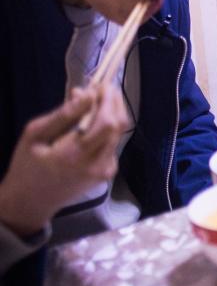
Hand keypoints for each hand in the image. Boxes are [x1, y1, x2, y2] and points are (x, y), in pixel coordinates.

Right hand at [0, 83, 128, 235]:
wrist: (31, 202)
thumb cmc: (27, 166)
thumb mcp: (35, 135)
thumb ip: (63, 114)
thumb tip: (86, 93)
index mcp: (75, 156)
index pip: (106, 122)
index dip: (108, 100)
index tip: (100, 84)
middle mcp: (97, 165)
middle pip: (118, 126)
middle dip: (114, 102)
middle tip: (102, 88)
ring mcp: (105, 171)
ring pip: (119, 133)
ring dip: (112, 113)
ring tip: (97, 100)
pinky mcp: (108, 173)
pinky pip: (113, 143)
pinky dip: (107, 129)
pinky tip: (93, 122)